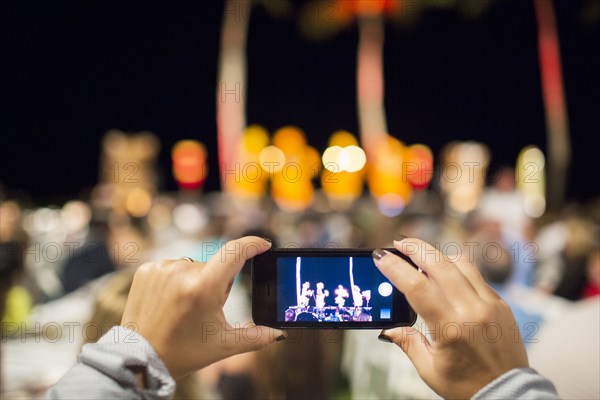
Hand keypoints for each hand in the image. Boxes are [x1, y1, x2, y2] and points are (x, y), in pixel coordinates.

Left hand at [121, 236, 283, 378]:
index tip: (264, 245)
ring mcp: (161, 269)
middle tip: (205, 309)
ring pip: (194, 266)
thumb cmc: (183, 351)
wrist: (140, 358)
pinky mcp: (146, 270)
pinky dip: (176, 280)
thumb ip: (256, 337)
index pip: (235, 252)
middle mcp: (182, 271)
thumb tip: (278, 333)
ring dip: (196, 281)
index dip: (252, 245)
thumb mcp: (223, 344)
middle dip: (218, 283)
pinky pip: (172, 267)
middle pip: (215, 267)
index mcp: (203, 287)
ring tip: (184, 308)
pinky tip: (169, 301)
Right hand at [373, 238, 527, 398]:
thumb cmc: (467, 386)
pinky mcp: (501, 304)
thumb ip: (407, 342)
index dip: (396, 268)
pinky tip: (444, 272)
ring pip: (460, 263)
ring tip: (421, 255)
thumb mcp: (429, 369)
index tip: (381, 257)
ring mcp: (490, 304)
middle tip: (399, 243)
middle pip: (439, 264)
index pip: (417, 287)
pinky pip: (476, 275)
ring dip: (437, 254)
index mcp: (451, 328)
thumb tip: (387, 327)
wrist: (508, 394)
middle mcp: (472, 311)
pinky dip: (456, 268)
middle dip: (415, 248)